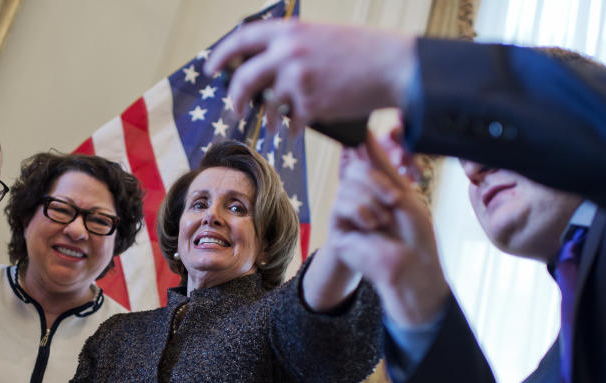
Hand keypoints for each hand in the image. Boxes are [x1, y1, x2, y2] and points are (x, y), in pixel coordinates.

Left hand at [205, 20, 415, 135]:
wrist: (393, 66)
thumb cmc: (361, 52)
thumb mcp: (321, 37)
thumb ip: (291, 48)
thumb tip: (265, 73)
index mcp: (290, 31)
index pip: (242, 39)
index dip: (222, 54)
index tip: (212, 68)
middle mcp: (287, 53)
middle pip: (244, 78)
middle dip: (236, 96)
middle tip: (236, 107)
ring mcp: (297, 80)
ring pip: (270, 104)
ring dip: (271, 118)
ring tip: (276, 125)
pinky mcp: (309, 104)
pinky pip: (291, 121)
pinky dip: (293, 127)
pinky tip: (299, 128)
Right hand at [329, 130, 448, 325]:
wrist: (412, 266)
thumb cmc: (415, 234)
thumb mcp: (402, 191)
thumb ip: (382, 165)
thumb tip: (366, 134)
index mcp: (377, 189)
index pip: (364, 160)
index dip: (364, 149)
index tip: (364, 132)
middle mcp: (360, 199)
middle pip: (354, 168)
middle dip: (377, 181)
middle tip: (394, 200)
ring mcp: (348, 214)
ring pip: (348, 185)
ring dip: (373, 200)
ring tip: (385, 220)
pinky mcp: (338, 229)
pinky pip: (342, 203)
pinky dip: (362, 212)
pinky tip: (372, 226)